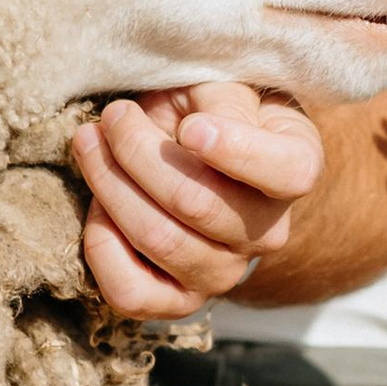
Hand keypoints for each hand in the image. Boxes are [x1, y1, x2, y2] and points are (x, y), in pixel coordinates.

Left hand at [70, 78, 323, 319]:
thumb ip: (223, 104)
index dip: (237, 152)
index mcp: (296, 168)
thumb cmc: (210, 106)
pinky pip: (132, 293)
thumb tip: (193, 137)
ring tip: (90, 144)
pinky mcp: (178, 300)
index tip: (191, 126)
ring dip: (109, 186)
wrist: (198, 147)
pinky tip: (98, 207)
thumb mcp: (225, 85)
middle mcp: (269, 232)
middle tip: (112, 116)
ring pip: (158, 240)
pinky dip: (102, 247)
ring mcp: (225, 273)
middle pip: (197, 203)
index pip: (288, 173)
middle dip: (138, 151)